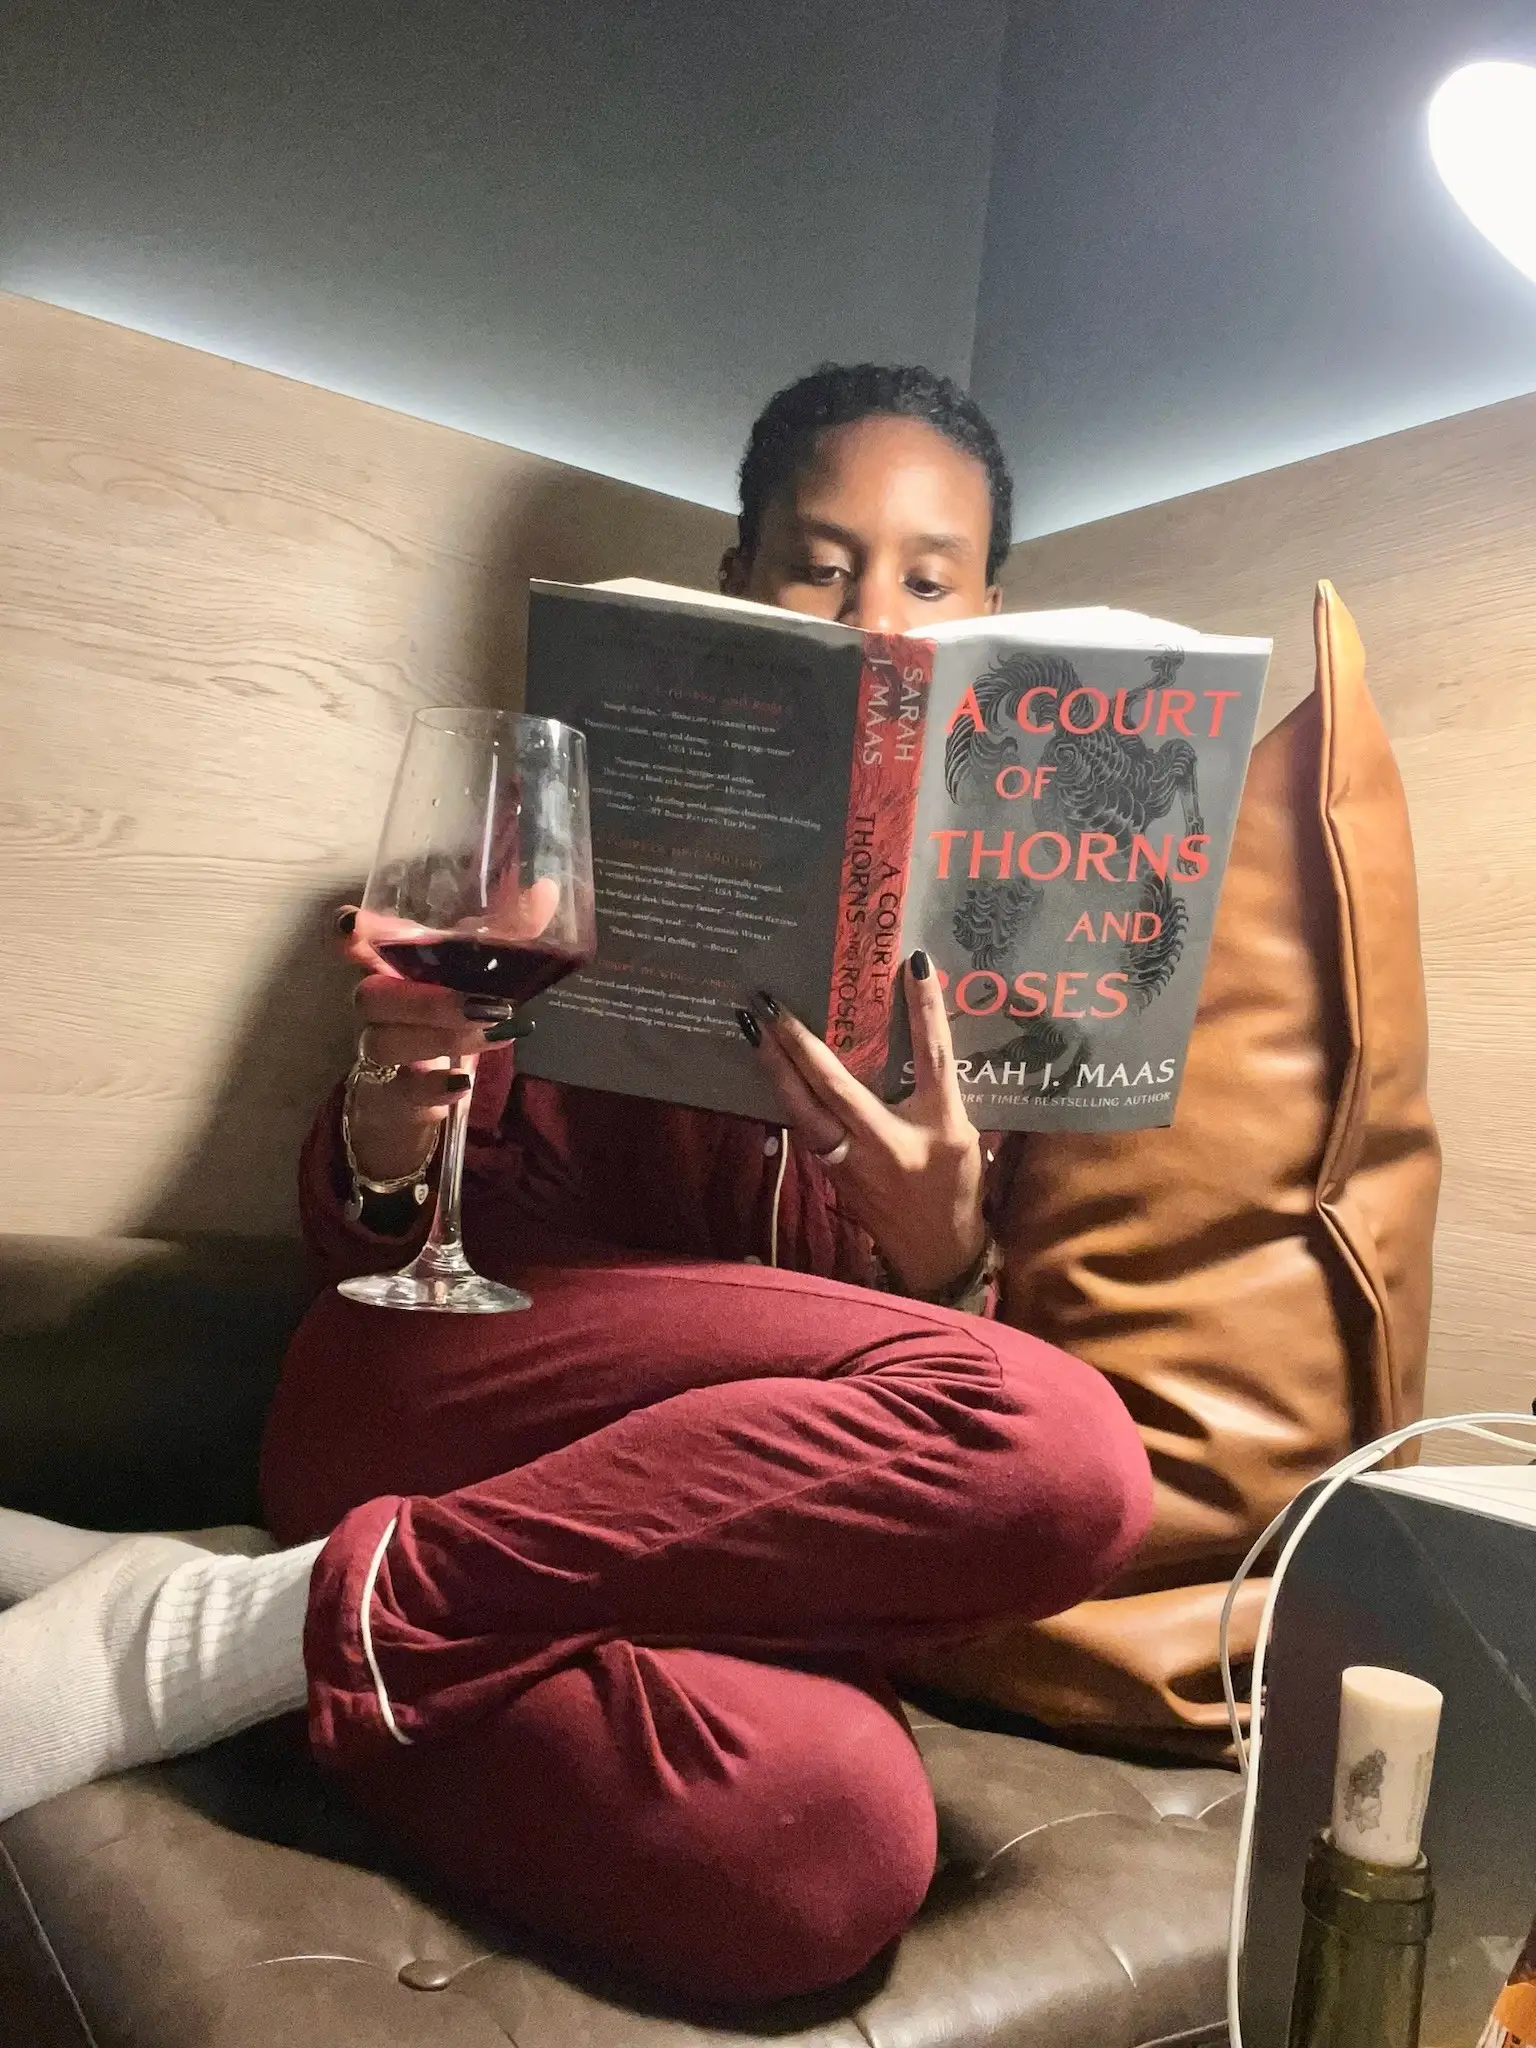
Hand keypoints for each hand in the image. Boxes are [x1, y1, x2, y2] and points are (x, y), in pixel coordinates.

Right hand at [331, 907, 531, 1182]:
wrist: (435, 1072)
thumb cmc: (452, 1001)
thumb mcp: (484, 964)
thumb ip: (514, 930)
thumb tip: (546, 891)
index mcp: (394, 963)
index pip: (358, 942)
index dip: (351, 932)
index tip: (351, 923)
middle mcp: (379, 1002)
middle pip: (370, 996)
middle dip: (423, 1000)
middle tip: (481, 1004)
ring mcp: (383, 1046)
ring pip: (384, 1042)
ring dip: (441, 1038)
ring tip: (493, 1031)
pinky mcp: (395, 1090)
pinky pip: (402, 1091)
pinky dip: (434, 1088)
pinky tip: (463, 1083)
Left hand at [742, 952, 984, 1296]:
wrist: (936, 1254)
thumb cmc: (956, 1189)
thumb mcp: (963, 1135)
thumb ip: (937, 1090)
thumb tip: (919, 1036)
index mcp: (937, 1127)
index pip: (932, 1056)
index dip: (924, 1011)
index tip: (911, 964)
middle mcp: (888, 1143)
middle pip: (835, 1085)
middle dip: (799, 1042)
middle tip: (768, 1002)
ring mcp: (853, 1162)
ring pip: (805, 1109)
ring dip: (776, 1068)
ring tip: (752, 1028)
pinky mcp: (833, 1173)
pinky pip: (804, 1125)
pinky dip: (785, 1094)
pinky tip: (769, 1069)